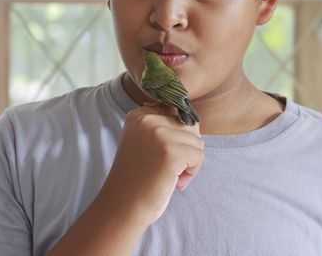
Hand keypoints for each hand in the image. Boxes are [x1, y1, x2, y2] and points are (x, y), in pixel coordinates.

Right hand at [99, 104, 203, 225]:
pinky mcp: (171, 152)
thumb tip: (196, 124)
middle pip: (190, 127)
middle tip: (167, 169)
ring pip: (197, 142)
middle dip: (186, 150)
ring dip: (189, 163)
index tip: (160, 156)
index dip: (177, 139)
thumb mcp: (146, 143)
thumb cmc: (138, 178)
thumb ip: (165, 128)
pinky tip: (175, 182)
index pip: (178, 114)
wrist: (122, 207)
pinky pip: (199, 156)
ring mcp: (159, 135)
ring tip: (169, 176)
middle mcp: (147, 119)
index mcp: (140, 115)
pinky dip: (192, 172)